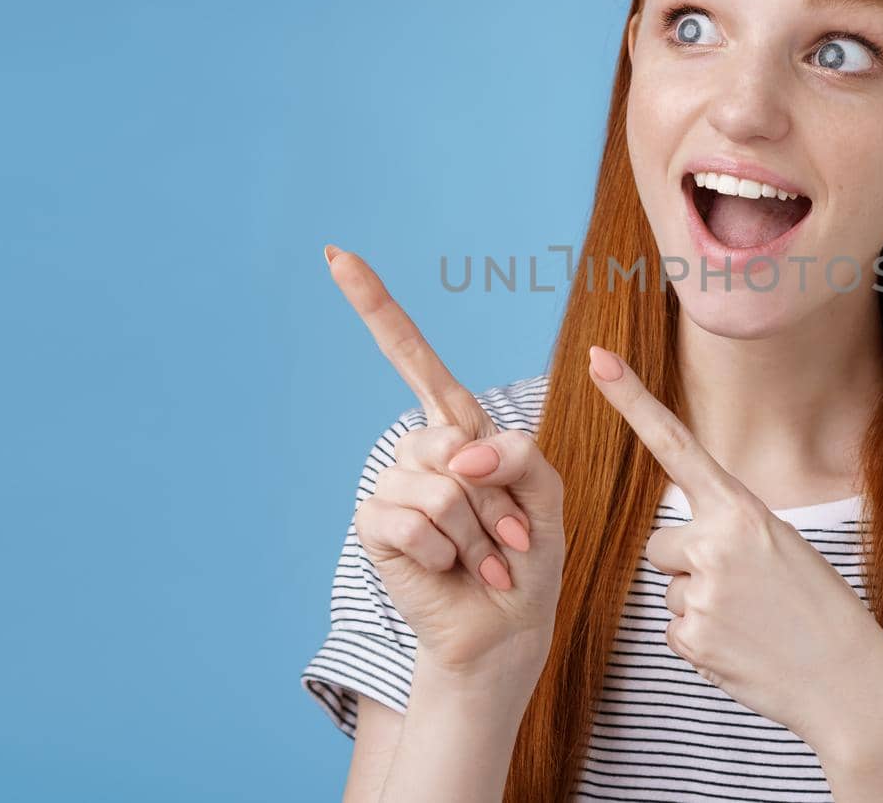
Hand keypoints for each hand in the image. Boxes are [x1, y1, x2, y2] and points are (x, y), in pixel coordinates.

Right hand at [325, 244, 564, 683]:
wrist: (508, 626)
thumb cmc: (526, 556)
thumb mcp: (545, 493)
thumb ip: (517, 453)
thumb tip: (458, 453)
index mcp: (459, 429)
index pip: (412, 358)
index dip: (375, 307)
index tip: (337, 256)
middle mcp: (420, 449)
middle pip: (457, 439)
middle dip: (499, 497)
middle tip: (507, 536)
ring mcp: (393, 485)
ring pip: (444, 486)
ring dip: (479, 532)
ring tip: (483, 558)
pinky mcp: (376, 525)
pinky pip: (417, 520)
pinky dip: (451, 552)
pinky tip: (455, 571)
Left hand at [585, 344, 882, 747]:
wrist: (851, 681)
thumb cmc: (819, 609)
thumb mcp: (783, 544)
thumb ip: (730, 527)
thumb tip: (678, 543)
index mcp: (743, 509)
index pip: (676, 444)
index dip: (633, 400)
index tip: (598, 360)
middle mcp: (715, 543)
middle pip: (660, 542)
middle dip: (689, 563)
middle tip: (745, 588)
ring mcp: (701, 593)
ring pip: (670, 588)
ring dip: (700, 604)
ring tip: (752, 620)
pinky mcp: (692, 639)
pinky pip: (674, 629)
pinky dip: (702, 641)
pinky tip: (742, 647)